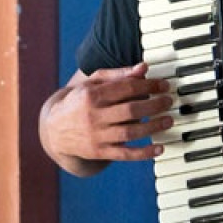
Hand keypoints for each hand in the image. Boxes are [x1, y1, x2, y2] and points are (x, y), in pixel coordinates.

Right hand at [39, 63, 172, 176]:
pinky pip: (125, 154)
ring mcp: (96, 136)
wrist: (54, 130)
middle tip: (168, 101)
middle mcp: (93, 116)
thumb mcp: (91, 83)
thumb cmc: (78, 101)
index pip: (126, 88)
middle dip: (155, 105)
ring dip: (153, 127)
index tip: (163, 85)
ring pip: (131, 133)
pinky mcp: (99, 152)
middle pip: (131, 110)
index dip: (149, 85)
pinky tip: (159, 148)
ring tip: (168, 120)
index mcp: (91, 94)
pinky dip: (144, 153)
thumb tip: (143, 68)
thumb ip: (117, 74)